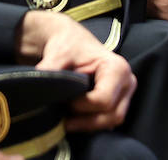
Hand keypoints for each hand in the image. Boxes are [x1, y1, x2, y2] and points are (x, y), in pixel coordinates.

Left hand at [18, 11, 135, 131]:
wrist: (71, 42)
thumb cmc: (68, 45)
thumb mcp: (58, 55)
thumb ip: (50, 71)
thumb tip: (39, 86)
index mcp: (117, 68)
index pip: (103, 100)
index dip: (81, 106)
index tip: (64, 100)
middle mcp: (128, 81)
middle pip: (112, 115)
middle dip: (86, 121)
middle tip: (64, 118)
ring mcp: (126, 93)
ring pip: (111, 121)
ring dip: (88, 124)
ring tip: (68, 119)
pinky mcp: (120, 102)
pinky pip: (108, 121)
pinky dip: (91, 123)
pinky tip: (75, 117)